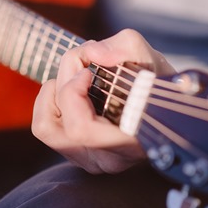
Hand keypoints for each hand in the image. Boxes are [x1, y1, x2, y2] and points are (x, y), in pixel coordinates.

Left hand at [32, 29, 175, 173]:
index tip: (89, 70)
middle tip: (83, 64)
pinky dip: (50, 102)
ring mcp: (89, 160)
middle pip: (55, 124)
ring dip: (51, 94)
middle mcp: (106, 159)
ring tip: (73, 78)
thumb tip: (93, 53)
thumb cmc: (156, 83)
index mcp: (129, 143)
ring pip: (43, 127)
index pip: (80, 129)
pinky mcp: (76, 153)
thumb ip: (125, 47)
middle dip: (63, 83)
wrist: (163, 104)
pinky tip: (70, 90)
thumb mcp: (149, 57)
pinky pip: (45, 127)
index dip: (73, 93)